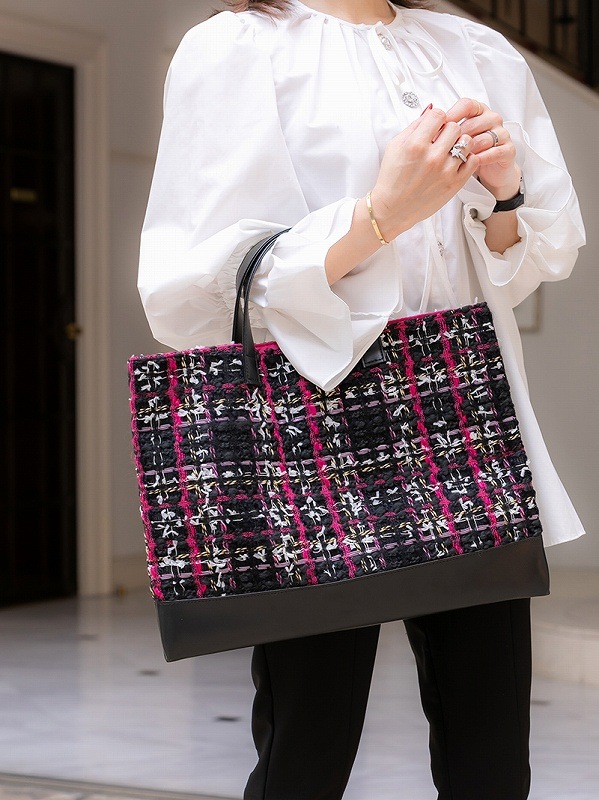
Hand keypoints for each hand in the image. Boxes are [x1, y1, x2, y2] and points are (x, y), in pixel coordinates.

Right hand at [371, 106, 479, 240]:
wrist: (393, 209)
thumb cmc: (392, 179)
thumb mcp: (395, 147)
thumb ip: (414, 126)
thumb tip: (431, 109)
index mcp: (415, 145)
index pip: (438, 114)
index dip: (436, 119)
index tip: (433, 127)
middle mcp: (432, 157)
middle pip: (454, 126)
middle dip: (448, 130)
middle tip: (441, 140)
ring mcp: (445, 171)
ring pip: (466, 141)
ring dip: (459, 143)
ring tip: (449, 151)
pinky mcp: (454, 183)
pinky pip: (473, 160)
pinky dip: (467, 158)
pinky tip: (455, 162)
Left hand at [445, 98, 521, 199]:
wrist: (489, 171)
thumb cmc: (470, 152)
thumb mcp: (455, 138)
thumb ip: (443, 127)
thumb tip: (426, 118)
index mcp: (478, 111)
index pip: (467, 105)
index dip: (453, 114)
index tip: (440, 125)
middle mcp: (491, 119)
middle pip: (474, 122)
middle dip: (458, 135)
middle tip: (444, 146)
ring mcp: (501, 134)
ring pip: (484, 137)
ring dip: (469, 148)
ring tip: (456, 157)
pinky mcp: (508, 150)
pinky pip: (496, 151)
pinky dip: (482, 157)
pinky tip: (471, 163)